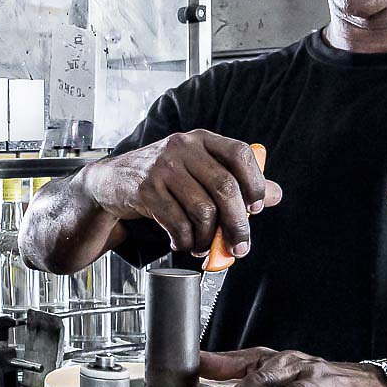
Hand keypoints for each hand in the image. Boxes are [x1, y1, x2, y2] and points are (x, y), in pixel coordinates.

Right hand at [80, 131, 281, 254]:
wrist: (111, 180)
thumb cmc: (162, 177)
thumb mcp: (198, 171)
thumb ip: (236, 180)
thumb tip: (275, 195)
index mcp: (201, 139)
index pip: (239, 154)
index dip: (254, 183)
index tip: (255, 208)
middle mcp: (182, 147)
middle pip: (224, 187)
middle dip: (237, 224)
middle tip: (239, 246)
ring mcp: (162, 167)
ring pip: (202, 209)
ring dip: (208, 238)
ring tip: (204, 246)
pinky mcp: (145, 189)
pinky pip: (177, 222)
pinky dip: (185, 240)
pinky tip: (183, 242)